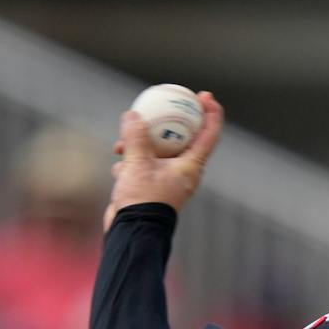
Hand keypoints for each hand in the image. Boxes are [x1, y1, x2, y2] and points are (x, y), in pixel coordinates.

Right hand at [103, 91, 223, 230]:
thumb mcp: (137, 164)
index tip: (204, 96)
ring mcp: (166, 180)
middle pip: (181, 138)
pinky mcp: (150, 188)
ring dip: (138, 145)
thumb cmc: (142, 201)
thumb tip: (133, 115)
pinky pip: (142, 166)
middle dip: (164, 123)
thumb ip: (136, 137)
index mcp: (191, 167)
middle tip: (158, 105)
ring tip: (121, 145)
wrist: (131, 233)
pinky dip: (130, 164)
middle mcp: (182, 173)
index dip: (210, 112)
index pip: (209, 134)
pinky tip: (118, 169)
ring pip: (156, 151)